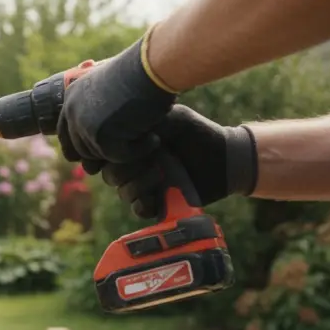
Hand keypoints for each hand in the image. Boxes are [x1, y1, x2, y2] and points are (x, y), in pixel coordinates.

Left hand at [55, 31, 178, 171]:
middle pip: (81, 150)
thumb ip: (101, 102)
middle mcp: (73, 111)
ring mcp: (85, 126)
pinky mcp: (102, 138)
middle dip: (104, 153)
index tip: (97, 154)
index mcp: (72, 96)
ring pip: (101, 155)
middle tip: (128, 148)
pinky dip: (139, 151)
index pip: (65, 133)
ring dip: (125, 151)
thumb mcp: (113, 83)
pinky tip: (154, 140)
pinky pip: (120, 157)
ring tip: (148, 137)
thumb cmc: (143, 71)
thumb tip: (102, 125)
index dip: (79, 147)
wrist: (153, 67)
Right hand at [101, 105, 259, 218]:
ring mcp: (145, 186)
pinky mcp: (157, 204)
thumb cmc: (198, 134)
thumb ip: (144, 123)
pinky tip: (157, 196)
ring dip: (138, 185)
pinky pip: (138, 210)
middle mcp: (135, 165)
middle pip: (110, 174)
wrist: (224, 159)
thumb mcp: (172, 119)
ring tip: (160, 176)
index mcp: (133, 145)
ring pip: (122, 192)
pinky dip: (144, 204)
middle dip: (126, 170)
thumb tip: (114, 133)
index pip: (105, 153)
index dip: (109, 154)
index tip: (127, 147)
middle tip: (151, 161)